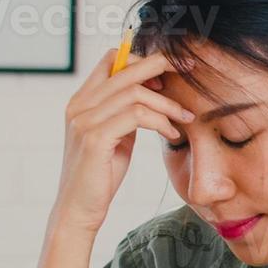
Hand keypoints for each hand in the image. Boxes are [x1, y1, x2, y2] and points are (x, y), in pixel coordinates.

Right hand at [51, 49, 193, 234]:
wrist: (79, 209)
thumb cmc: (101, 175)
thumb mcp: (115, 137)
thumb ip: (125, 114)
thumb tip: (151, 94)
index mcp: (82, 101)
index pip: (110, 60)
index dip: (143, 58)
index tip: (171, 68)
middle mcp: (79, 106)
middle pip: (125, 70)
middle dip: (161, 65)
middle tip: (188, 69)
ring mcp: (84, 121)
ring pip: (136, 94)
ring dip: (167, 104)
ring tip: (185, 118)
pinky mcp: (95, 139)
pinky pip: (137, 116)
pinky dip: (160, 121)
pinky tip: (172, 134)